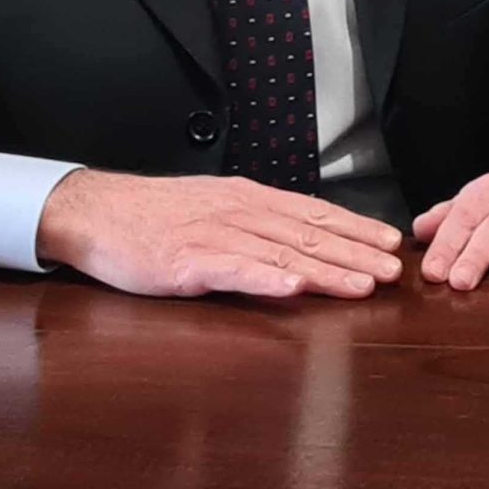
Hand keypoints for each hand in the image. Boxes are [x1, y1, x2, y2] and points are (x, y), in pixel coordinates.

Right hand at [35, 169, 404, 299]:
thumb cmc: (153, 215)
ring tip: (362, 284)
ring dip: (326, 270)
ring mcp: (214, 236)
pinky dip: (265, 280)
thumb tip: (298, 237)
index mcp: (248, 199)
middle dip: (355, 253)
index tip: (389, 242)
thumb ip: (254, 221)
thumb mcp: (213, 207)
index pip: (313, 213)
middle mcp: (239, 213)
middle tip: (393, 271)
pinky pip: (232, 270)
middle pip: (308, 235)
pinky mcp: (186, 262)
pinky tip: (292, 289)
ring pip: (281, 254)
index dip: (355, 227)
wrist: (95, 211)